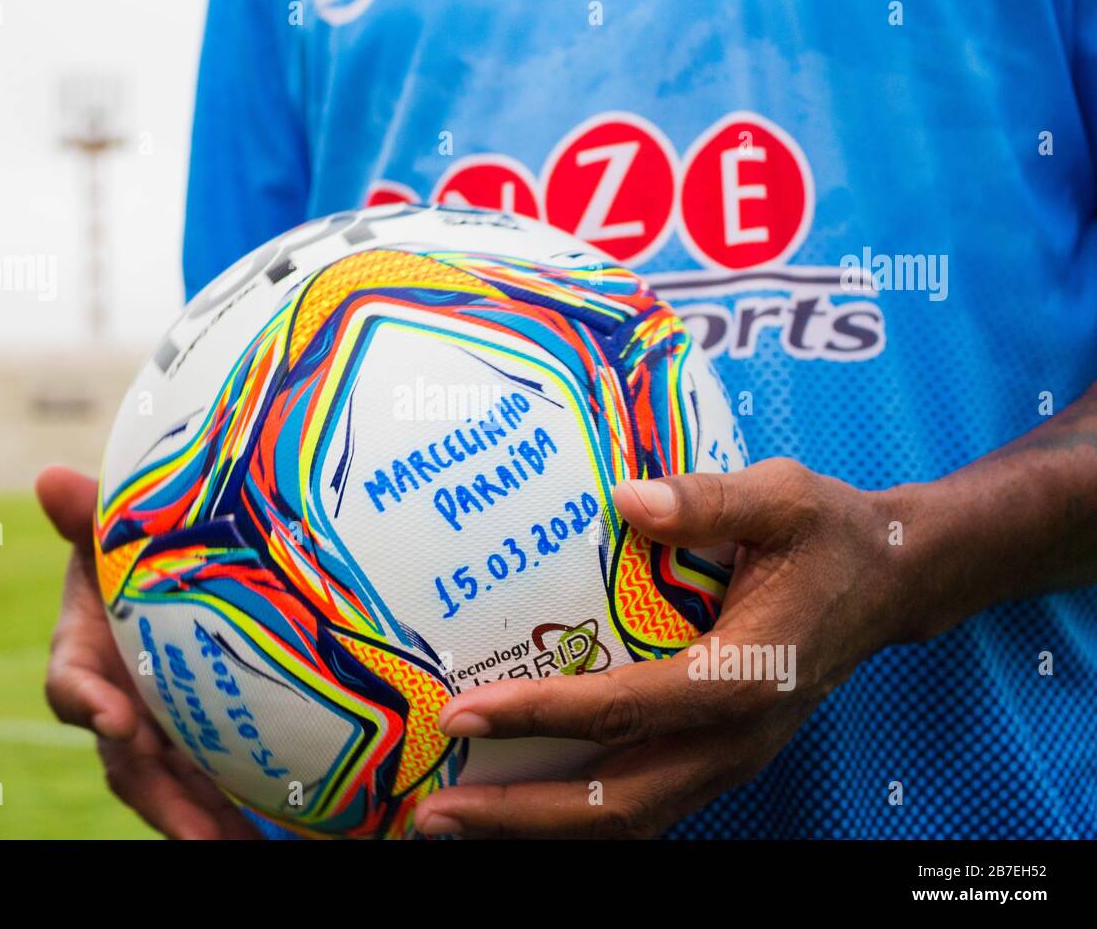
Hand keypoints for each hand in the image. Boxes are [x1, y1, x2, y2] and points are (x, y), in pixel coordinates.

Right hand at [36, 465, 258, 839]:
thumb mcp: (117, 531)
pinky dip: (232, 813)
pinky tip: (271, 832)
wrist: (179, 571)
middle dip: (159, 796)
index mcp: (85, 652)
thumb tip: (50, 478)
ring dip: (197, 819)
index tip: (121, 723)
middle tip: (198, 828)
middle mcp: (115, 702)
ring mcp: (155, 729)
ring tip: (235, 844)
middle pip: (126, 761)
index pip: (72, 686)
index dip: (90, 704)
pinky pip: (211, 785)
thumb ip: (91, 515)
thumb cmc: (136, 551)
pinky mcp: (198, 743)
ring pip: (168, 786)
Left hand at [413, 458, 914, 838]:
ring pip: (630, 821)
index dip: (538, 715)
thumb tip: (626, 498)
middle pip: (618, 805)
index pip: (622, 709)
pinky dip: (578, 817)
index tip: (462, 713)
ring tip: (458, 821)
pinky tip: (523, 801)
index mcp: (743, 677)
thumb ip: (708, 500)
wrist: (892, 579)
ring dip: (542, 830)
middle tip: (435, 810)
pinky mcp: (721, 758)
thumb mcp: (783, 497)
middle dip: (522, 815)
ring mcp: (730, 760)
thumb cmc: (830, 535)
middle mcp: (735, 739)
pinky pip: (644, 804)